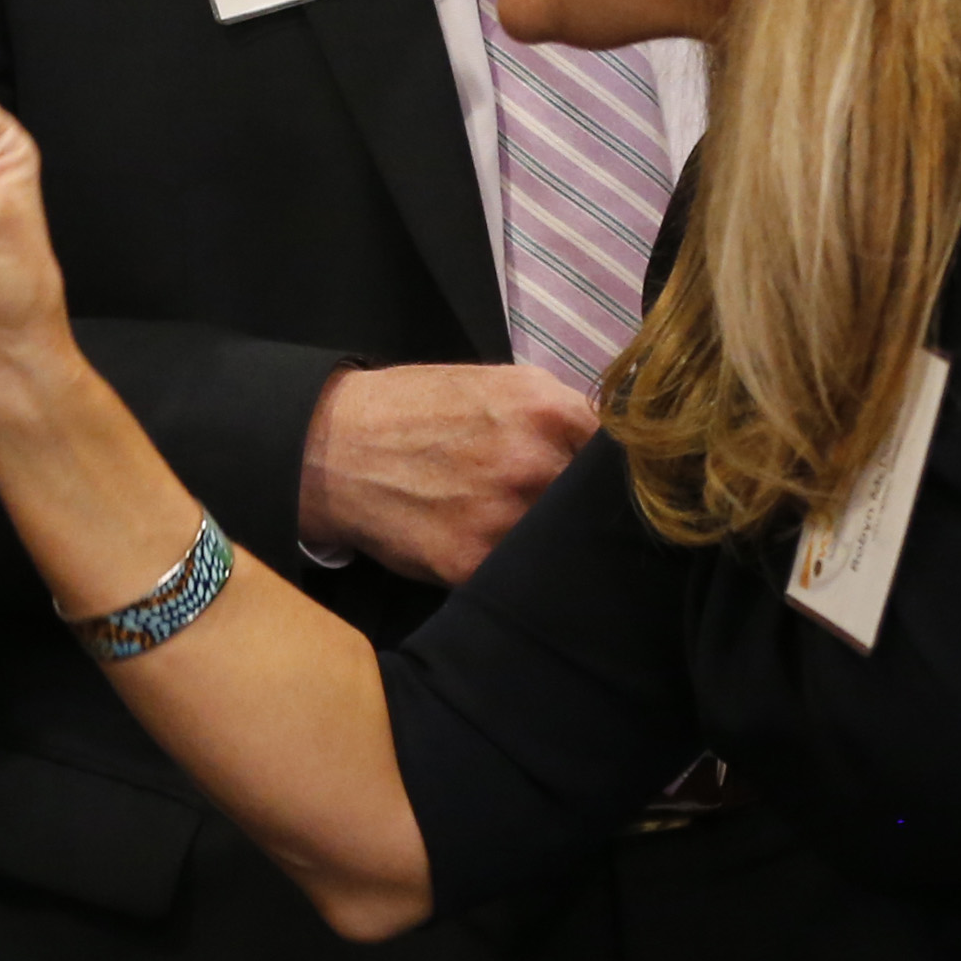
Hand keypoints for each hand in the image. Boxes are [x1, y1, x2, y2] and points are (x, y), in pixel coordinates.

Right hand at [298, 362, 597, 586]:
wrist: (333, 447)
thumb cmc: (416, 410)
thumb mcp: (496, 384)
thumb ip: (562, 415)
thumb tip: (617, 455)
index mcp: (548, 412)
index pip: (628, 460)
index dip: (623, 478)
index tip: (613, 492)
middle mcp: (534, 465)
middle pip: (598, 508)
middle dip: (584, 514)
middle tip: (560, 515)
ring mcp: (505, 519)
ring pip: (563, 548)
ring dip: (552, 547)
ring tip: (514, 533)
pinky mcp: (472, 564)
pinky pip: (519, 576)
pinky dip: (512, 570)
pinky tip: (490, 553)